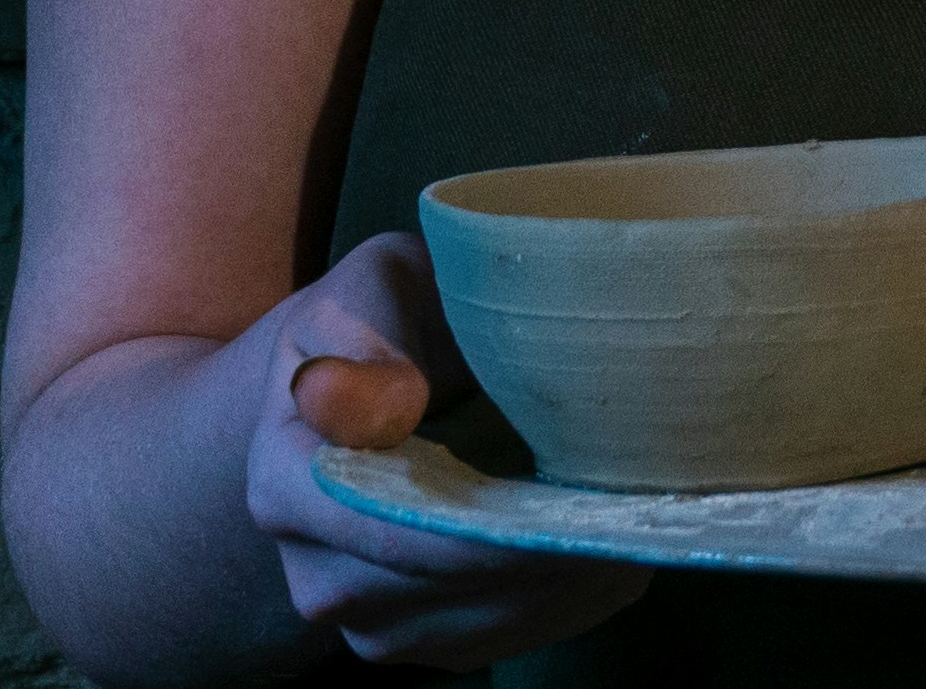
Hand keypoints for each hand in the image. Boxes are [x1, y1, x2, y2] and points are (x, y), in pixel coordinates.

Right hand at [241, 232, 652, 670]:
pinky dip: (577, 595)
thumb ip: (371, 331)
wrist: (370, 380)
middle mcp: (318, 574)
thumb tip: (390, 401)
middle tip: (639, 506)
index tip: (570, 506)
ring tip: (639, 517)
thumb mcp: (376, 286)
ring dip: (575, 578)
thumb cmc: (384, 320)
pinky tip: (615, 541)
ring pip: (491, 623)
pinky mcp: (429, 639)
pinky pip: (515, 636)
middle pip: (446, 589)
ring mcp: (372, 620)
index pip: (384, 530)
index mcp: (287, 484)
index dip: (480, 529)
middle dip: (546, 553)